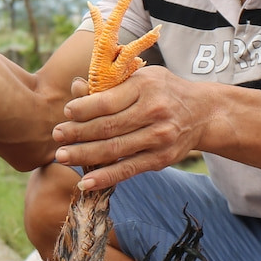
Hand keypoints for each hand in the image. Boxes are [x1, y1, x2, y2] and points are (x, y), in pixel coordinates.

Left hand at [52, 67, 212, 190]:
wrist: (204, 113)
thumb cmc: (163, 91)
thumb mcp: (142, 77)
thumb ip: (110, 84)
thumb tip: (76, 88)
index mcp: (145, 87)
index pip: (107, 101)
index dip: (83, 109)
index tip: (66, 113)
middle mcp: (154, 112)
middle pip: (107, 127)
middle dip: (77, 133)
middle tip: (56, 136)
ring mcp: (159, 138)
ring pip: (114, 150)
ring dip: (84, 155)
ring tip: (62, 157)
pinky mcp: (161, 159)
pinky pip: (128, 170)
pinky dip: (105, 178)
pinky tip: (84, 182)